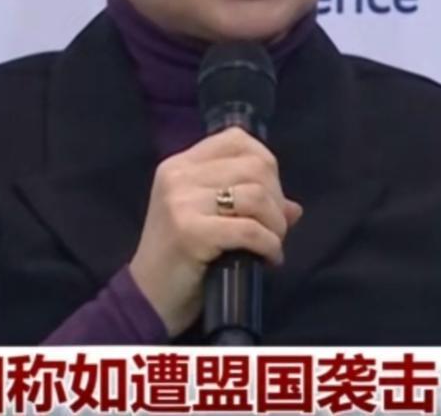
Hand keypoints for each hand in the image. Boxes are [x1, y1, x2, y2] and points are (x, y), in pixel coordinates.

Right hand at [127, 128, 302, 336]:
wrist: (147, 300)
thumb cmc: (180, 259)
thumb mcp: (209, 220)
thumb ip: (247, 204)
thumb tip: (294, 208)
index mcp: (181, 165)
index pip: (236, 139)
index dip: (266, 164)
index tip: (270, 196)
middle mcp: (179, 175)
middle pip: (254, 166)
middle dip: (276, 199)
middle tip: (275, 227)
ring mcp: (181, 202)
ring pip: (256, 195)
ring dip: (276, 224)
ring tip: (272, 243)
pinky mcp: (190, 231)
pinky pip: (250, 230)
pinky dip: (270, 245)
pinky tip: (269, 258)